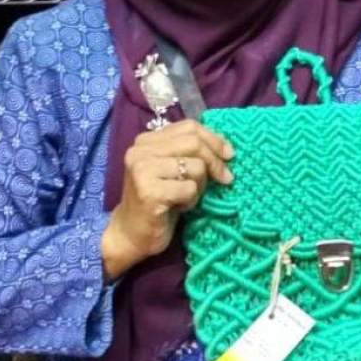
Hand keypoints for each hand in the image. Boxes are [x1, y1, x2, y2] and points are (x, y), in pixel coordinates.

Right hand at [101, 120, 233, 279]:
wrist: (131, 234)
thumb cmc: (158, 201)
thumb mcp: (172, 170)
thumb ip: (188, 153)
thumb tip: (226, 148)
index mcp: (146, 141)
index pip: (188, 127)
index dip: (214, 139)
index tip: (229, 155)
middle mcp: (140, 151)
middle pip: (194, 143)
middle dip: (215, 162)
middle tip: (225, 178)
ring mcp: (142, 170)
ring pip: (195, 167)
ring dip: (200, 186)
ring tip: (187, 197)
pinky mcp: (149, 193)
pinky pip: (189, 189)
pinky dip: (191, 200)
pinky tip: (178, 207)